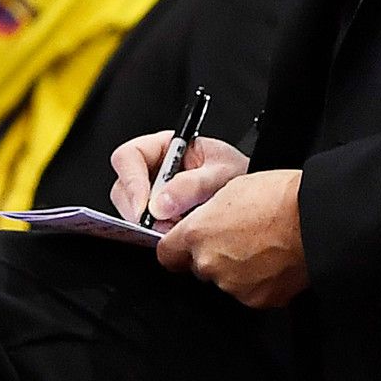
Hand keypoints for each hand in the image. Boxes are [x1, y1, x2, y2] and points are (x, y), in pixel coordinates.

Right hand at [109, 131, 247, 229]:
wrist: (256, 195)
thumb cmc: (241, 173)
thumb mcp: (222, 173)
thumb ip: (193, 185)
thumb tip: (160, 204)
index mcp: (167, 147)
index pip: (128, 157)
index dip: (131, 181)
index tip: (144, 206)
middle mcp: (156, 169)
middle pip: (124, 187)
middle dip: (139, 209)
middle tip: (163, 223)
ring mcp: (155, 194)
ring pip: (132, 210)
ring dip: (151, 224)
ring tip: (178, 226)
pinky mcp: (161, 216)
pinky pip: (147, 226)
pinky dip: (159, 233)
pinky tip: (178, 232)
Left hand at [156, 169, 307, 307]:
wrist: (316, 220)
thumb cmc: (281, 198)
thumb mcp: (230, 189)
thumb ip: (205, 216)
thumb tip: (199, 224)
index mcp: (198, 234)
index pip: (166, 254)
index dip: (176, 249)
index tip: (184, 245)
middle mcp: (210, 264)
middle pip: (198, 268)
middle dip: (213, 256)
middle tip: (238, 238)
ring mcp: (232, 286)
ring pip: (224, 281)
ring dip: (236, 269)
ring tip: (262, 246)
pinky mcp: (257, 300)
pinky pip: (250, 292)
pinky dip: (258, 281)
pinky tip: (274, 261)